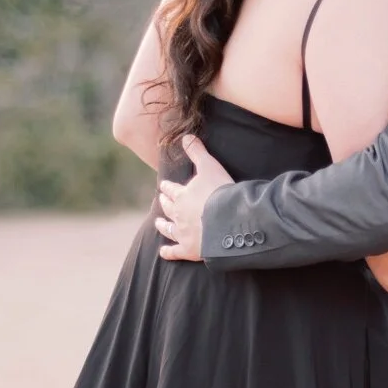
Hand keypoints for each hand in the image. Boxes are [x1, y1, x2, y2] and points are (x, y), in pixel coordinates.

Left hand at [154, 134, 232, 259]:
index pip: (172, 190)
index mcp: (182, 195)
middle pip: (168, 208)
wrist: (229, 221)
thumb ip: (198, 152)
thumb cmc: (220, 192)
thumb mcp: (210, 166)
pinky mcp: (190, 250)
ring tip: (158, 223)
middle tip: (161, 200)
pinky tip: (163, 252)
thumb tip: (186, 135)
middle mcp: (179, 214)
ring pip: (168, 229)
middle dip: (164, 203)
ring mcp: (183, 233)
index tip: (164, 185)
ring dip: (163, 225)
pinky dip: (168, 252)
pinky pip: (175, 252)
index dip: (168, 187)